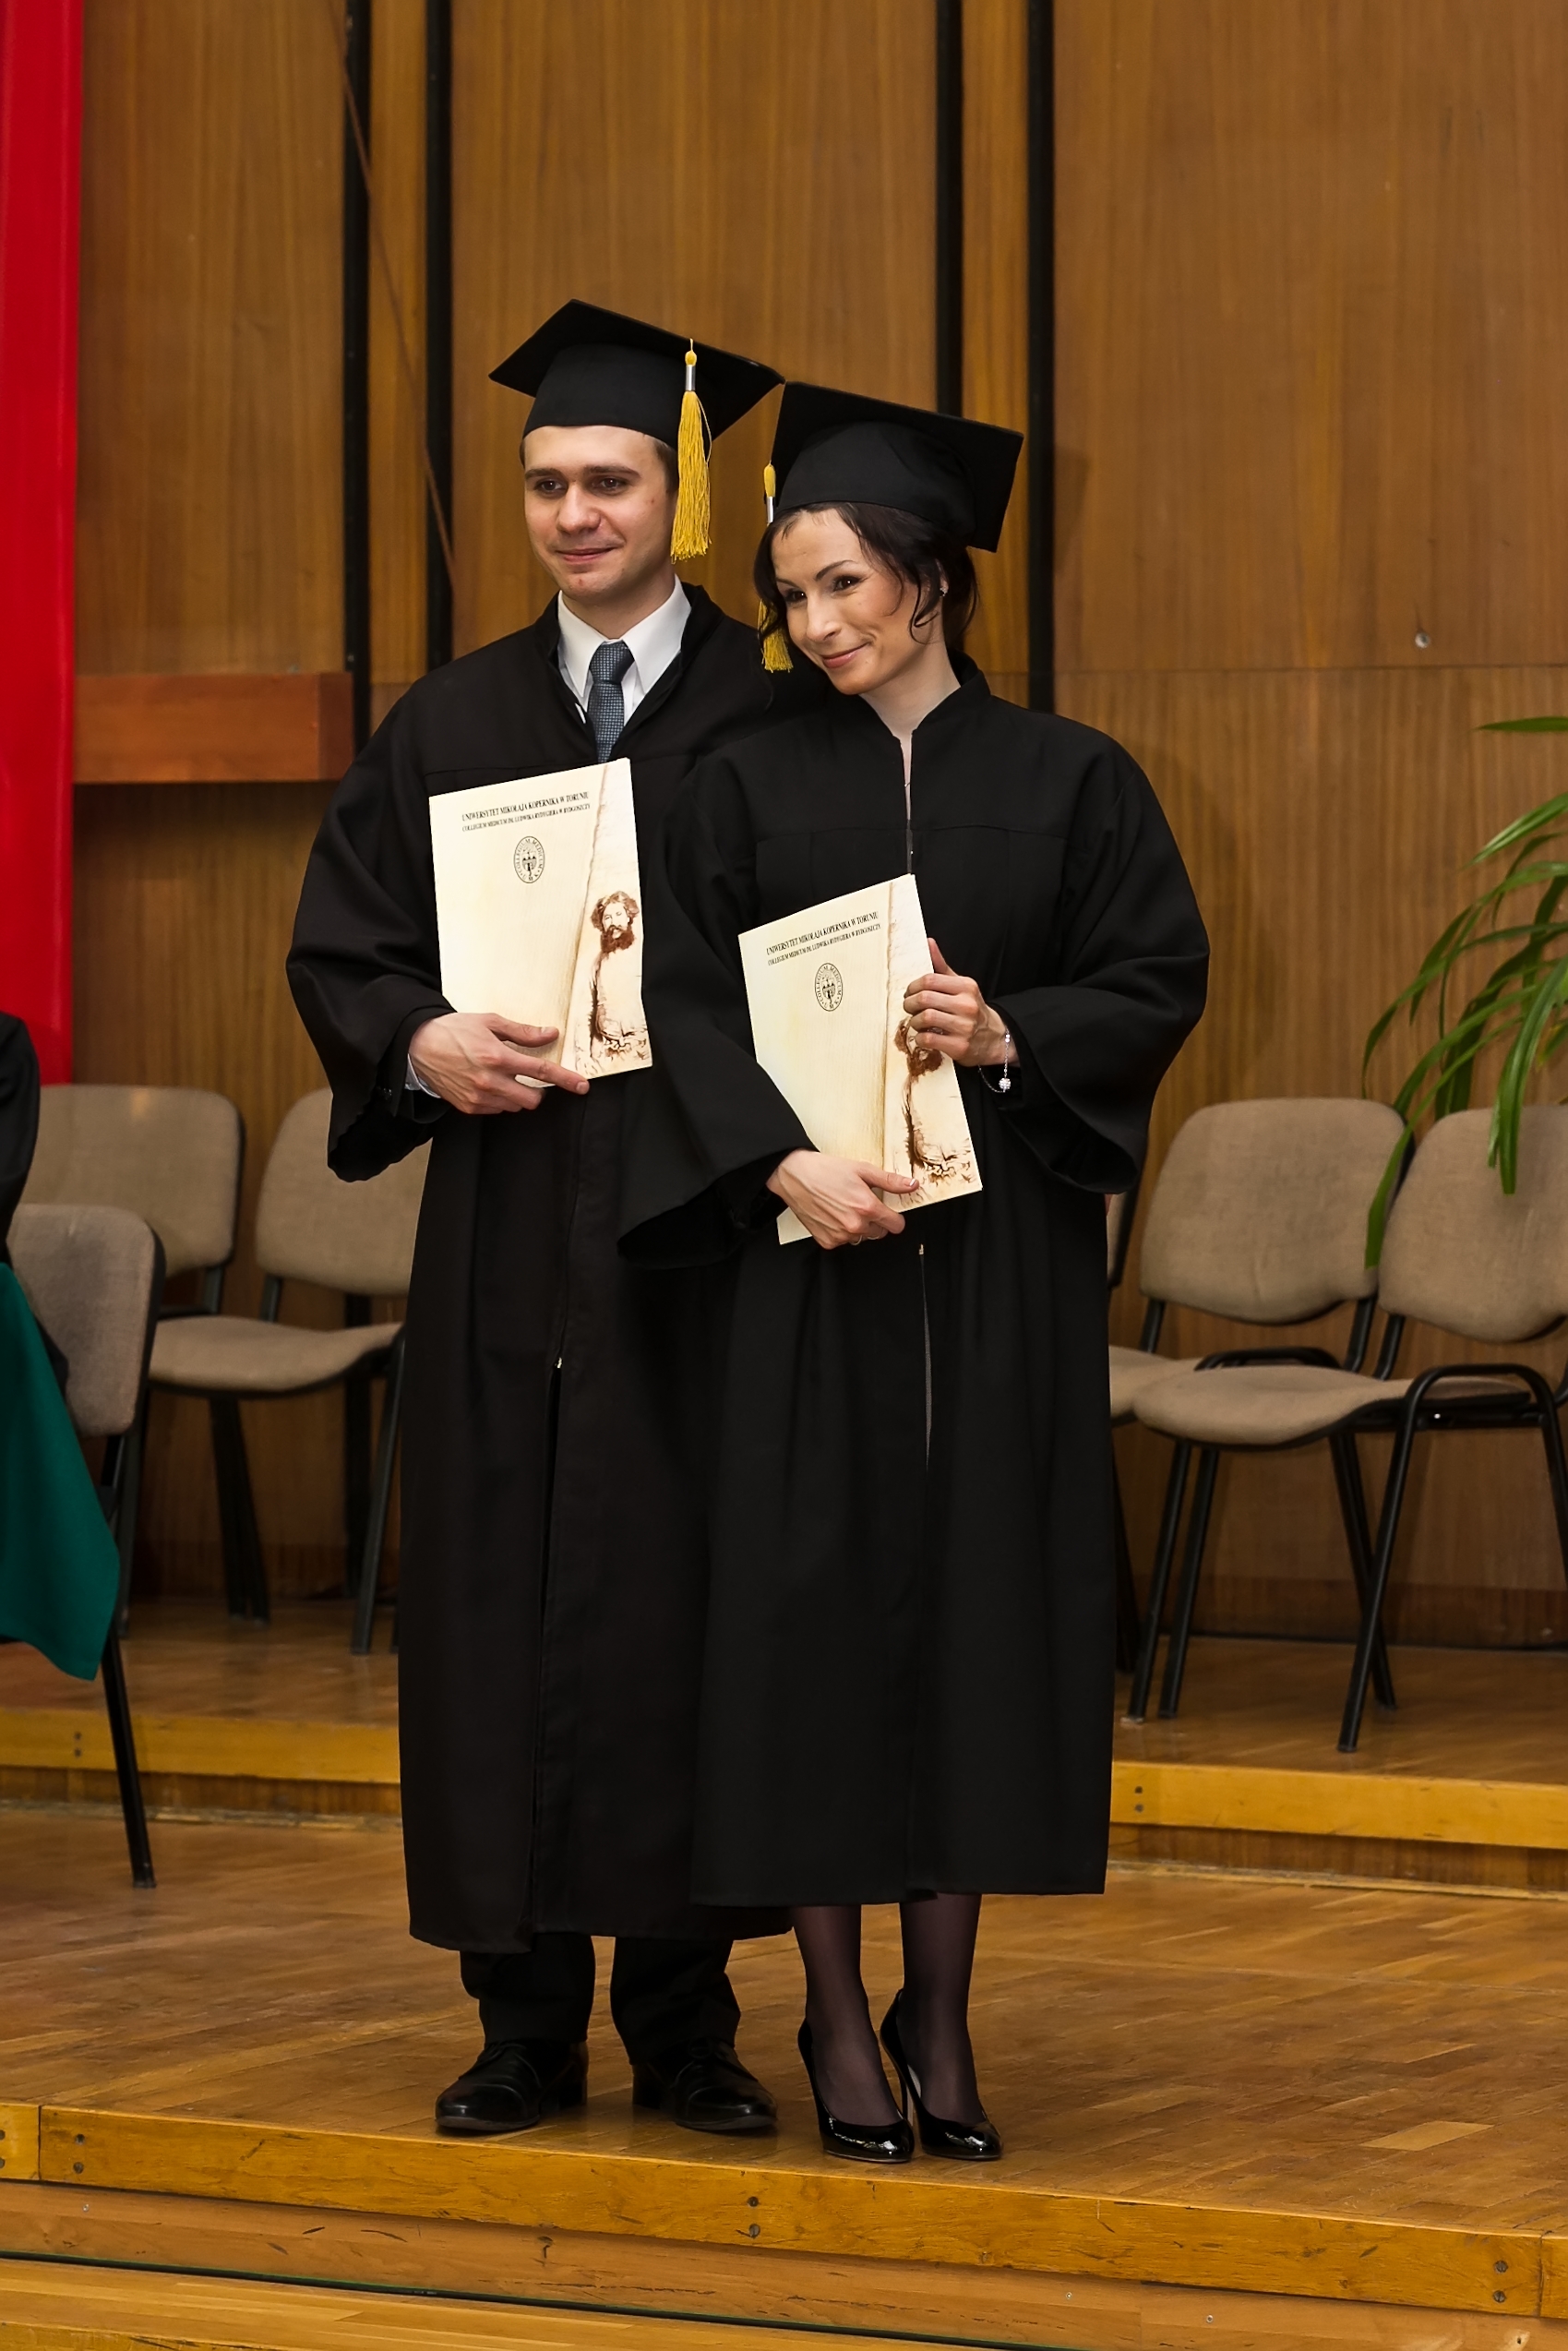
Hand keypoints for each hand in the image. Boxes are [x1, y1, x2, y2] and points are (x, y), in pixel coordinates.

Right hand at [408, 1012, 589, 1114]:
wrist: (418, 1047)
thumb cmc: (454, 1030)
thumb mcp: (489, 1022)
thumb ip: (522, 1031)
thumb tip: (550, 1034)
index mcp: (497, 1056)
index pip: (540, 1071)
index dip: (565, 1079)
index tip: (581, 1086)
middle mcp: (489, 1081)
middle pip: (532, 1099)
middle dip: (538, 1091)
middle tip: (528, 1077)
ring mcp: (478, 1097)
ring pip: (515, 1106)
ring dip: (518, 1095)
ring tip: (502, 1076)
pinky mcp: (468, 1107)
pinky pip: (497, 1110)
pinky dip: (500, 1099)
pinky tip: (488, 1083)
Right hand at [766, 1150, 916, 1249]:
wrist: (794, 1175)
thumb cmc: (825, 1170)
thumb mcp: (862, 1170)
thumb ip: (890, 1181)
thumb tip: (912, 1185)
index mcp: (868, 1208)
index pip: (896, 1226)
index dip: (894, 1217)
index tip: (889, 1212)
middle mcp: (855, 1225)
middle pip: (879, 1233)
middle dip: (875, 1221)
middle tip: (860, 1203)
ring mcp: (840, 1236)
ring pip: (861, 1237)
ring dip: (857, 1226)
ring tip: (844, 1206)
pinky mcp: (827, 1241)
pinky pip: (843, 1241)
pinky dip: (840, 1231)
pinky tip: (833, 1215)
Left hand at [901, 940, 1016, 1066]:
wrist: (993, 1037)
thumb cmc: (971, 1009)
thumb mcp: (960, 985)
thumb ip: (942, 966)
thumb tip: (928, 942)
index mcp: (966, 987)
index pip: (929, 980)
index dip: (913, 986)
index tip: (910, 993)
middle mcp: (967, 1005)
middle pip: (924, 999)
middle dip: (910, 1004)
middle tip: (909, 1008)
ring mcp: (964, 1026)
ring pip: (924, 1018)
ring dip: (914, 1021)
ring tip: (917, 1022)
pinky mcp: (959, 1046)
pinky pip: (928, 1039)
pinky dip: (919, 1038)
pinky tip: (923, 1036)